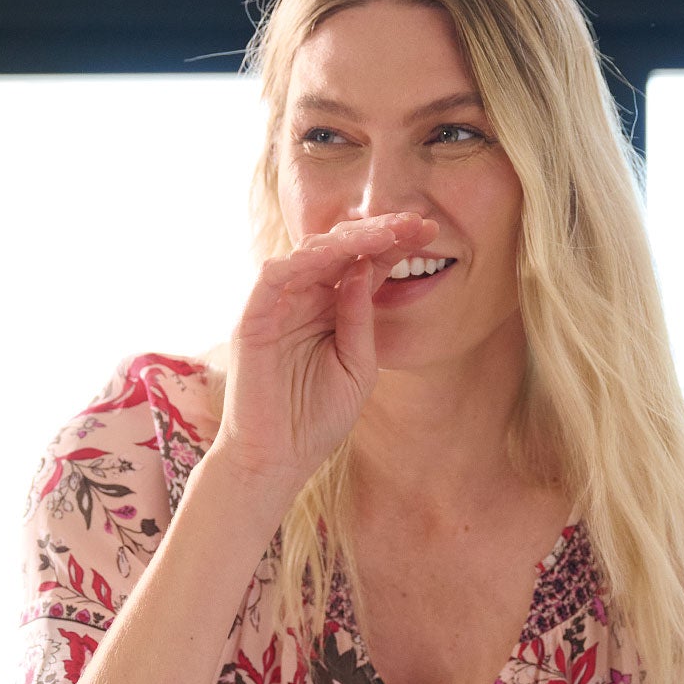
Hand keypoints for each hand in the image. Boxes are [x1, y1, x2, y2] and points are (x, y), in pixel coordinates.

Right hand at [216, 210, 439, 493]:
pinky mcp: (253, 320)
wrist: (278, 461)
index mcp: (330, 312)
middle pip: (340, 252)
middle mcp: (303, 301)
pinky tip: (338, 254)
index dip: (394, 246)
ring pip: (309, 254)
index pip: (363, 266)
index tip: (430, 233)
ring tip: (387, 232)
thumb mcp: (358, 368)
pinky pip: (274, 276)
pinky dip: (304, 261)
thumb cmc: (316, 420)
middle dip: (379, 233)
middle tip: (418, 222)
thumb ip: (361, 320)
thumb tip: (363, 268)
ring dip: (349, 239)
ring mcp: (277, 307)